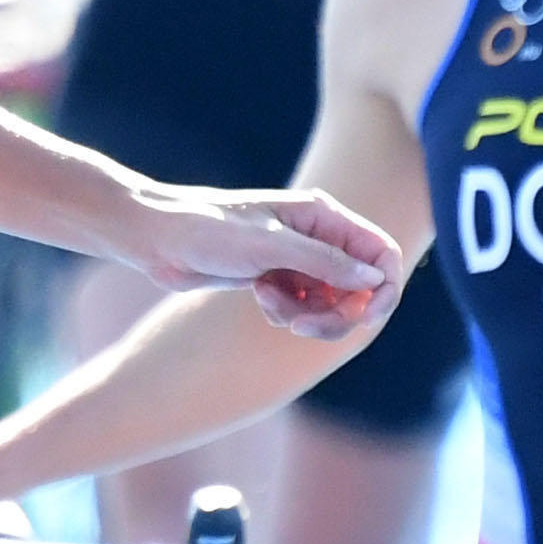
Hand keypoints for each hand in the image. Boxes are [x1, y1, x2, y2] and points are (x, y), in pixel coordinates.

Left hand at [129, 187, 399, 338]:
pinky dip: (286, 313)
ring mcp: (297, 260)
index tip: (367, 317)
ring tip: (269, 303)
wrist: (158, 238)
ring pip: (329, 303)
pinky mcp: (276, 279)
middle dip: (337, 313)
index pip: (380, 252)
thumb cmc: (209, 230)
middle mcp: (317, 237)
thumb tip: (375, 279)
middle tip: (301, 327)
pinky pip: (302, 309)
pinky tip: (260, 299)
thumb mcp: (269, 246)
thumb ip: (324, 262)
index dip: (384, 287)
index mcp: (323, 217)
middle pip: (358, 288)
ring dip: (306, 315)